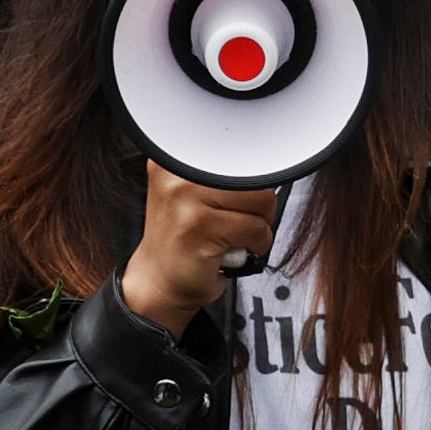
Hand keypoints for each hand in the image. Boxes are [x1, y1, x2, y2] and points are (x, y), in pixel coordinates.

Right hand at [122, 166, 285, 334]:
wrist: (160, 278)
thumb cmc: (187, 238)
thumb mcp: (197, 194)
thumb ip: (227, 174)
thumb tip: (270, 166)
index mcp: (178, 158)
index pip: (240, 150)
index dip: (253, 177)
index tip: (244, 193)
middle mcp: (178, 172)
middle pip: (256, 174)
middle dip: (260, 204)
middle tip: (238, 220)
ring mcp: (185, 198)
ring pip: (261, 200)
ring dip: (260, 225)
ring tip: (234, 234)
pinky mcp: (199, 226)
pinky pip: (256, 229)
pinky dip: (256, 244)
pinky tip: (233, 248)